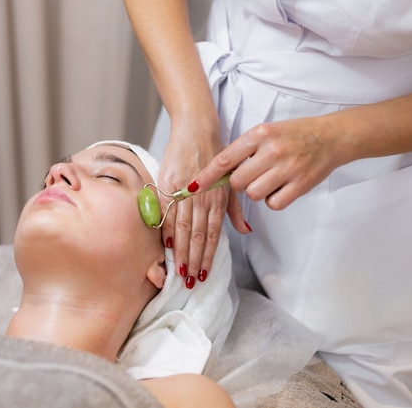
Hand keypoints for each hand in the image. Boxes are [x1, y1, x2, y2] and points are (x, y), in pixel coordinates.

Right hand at [158, 121, 248, 288]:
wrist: (197, 129)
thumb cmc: (215, 156)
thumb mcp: (230, 183)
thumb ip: (235, 210)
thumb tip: (245, 232)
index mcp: (217, 200)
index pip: (212, 235)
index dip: (208, 257)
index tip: (204, 276)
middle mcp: (202, 198)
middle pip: (197, 236)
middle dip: (193, 262)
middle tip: (190, 283)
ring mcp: (184, 191)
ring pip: (183, 227)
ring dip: (181, 252)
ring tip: (178, 272)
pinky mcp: (168, 182)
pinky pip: (167, 210)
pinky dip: (166, 228)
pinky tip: (166, 245)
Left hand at [190, 115, 345, 209]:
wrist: (332, 137)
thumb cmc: (295, 135)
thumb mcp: (266, 133)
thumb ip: (244, 150)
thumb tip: (219, 173)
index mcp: (260, 134)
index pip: (225, 159)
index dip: (206, 177)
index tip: (191, 188)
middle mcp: (272, 150)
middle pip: (238, 182)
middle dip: (240, 184)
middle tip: (253, 175)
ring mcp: (287, 168)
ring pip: (254, 194)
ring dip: (257, 192)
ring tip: (270, 179)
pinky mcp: (300, 185)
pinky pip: (273, 204)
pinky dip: (273, 200)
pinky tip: (281, 187)